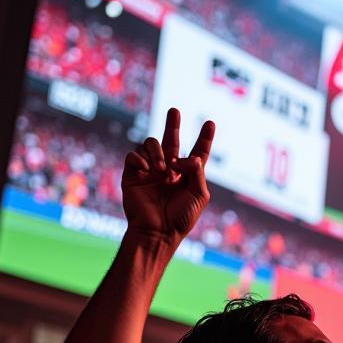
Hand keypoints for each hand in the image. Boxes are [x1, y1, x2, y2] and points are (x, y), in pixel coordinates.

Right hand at [122, 108, 214, 246]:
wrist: (157, 232)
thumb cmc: (181, 218)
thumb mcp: (199, 196)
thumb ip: (198, 172)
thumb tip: (189, 156)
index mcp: (187, 176)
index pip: (197, 153)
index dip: (204, 139)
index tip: (210, 123)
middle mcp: (169, 170)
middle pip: (171, 140)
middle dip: (173, 125)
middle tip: (175, 110)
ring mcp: (150, 171)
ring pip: (152, 144)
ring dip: (158, 153)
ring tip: (163, 170)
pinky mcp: (133, 174)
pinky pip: (134, 156)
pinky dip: (141, 160)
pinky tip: (148, 172)